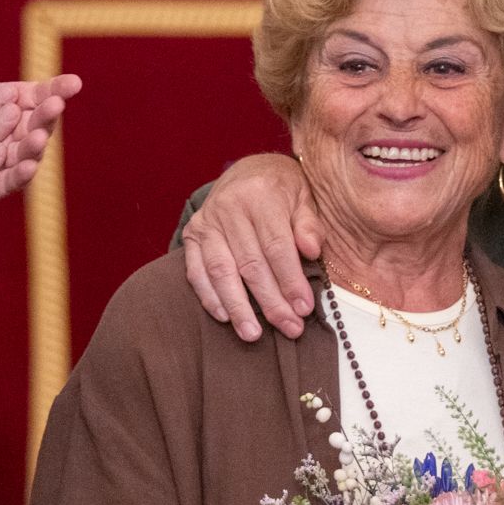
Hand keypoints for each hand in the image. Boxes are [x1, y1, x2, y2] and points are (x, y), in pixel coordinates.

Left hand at [0, 27, 81, 209]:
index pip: (34, 95)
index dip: (55, 89)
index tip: (71, 82)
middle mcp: (1, 133)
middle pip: (34, 124)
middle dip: (47, 116)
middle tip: (53, 106)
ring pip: (23, 154)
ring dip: (35, 145)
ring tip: (36, 135)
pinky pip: (3, 184)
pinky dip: (17, 176)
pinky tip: (25, 166)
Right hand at [181, 153, 323, 340]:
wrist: (249, 170)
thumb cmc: (283, 190)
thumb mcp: (304, 197)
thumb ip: (309, 225)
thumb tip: (311, 252)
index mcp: (261, 195)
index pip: (277, 246)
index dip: (290, 280)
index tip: (304, 308)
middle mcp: (229, 207)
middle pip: (250, 264)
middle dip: (271, 301)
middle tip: (289, 328)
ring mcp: (207, 221)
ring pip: (221, 271)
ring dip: (238, 306)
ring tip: (253, 334)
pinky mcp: (192, 234)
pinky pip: (197, 271)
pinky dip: (209, 296)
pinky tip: (225, 317)